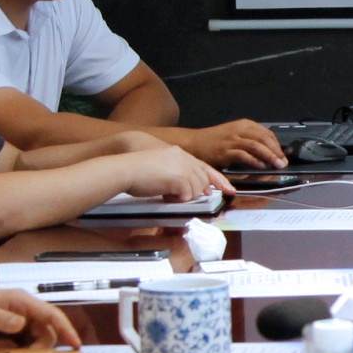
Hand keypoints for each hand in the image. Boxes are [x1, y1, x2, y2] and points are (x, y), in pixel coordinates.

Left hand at [0, 287, 79, 352]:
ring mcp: (14, 321)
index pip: (50, 314)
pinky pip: (21, 344)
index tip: (76, 345)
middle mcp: (21, 310)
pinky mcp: (6, 332)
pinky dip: (17, 352)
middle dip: (43, 346)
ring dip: (29, 351)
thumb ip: (2, 319)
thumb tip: (23, 324)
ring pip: (35, 339)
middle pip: (46, 330)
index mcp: (18, 300)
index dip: (66, 329)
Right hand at [101, 145, 224, 201]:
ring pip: (197, 189)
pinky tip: (166, 196)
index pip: (204, 167)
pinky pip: (188, 195)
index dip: (217, 179)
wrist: (125, 168)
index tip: (228, 189)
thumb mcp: (159, 166)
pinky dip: (178, 200)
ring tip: (167, 195)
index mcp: (178, 153)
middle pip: (203, 179)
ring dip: (185, 196)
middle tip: (183, 198)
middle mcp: (184, 158)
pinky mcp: (179, 179)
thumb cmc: (135, 170)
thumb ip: (175, 174)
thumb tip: (186, 191)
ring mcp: (183, 168)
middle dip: (199, 192)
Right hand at [179, 119, 287, 170]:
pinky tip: (260, 166)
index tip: (283, 155)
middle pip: (264, 138)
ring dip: (269, 156)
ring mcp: (232, 139)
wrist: (193, 143)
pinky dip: (254, 161)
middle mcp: (239, 130)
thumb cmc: (214, 141)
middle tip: (283, 161)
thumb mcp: (235, 135)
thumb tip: (269, 153)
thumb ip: (250, 141)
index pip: (267, 133)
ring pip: (256, 145)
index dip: (277, 145)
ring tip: (276, 165)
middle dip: (276, 151)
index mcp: (244, 125)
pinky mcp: (225, 151)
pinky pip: (243, 155)